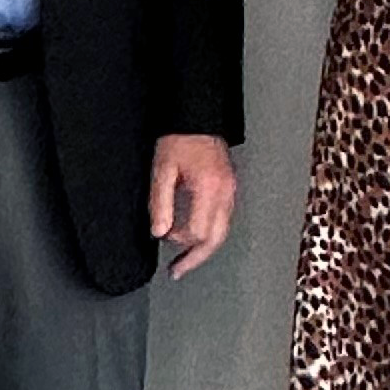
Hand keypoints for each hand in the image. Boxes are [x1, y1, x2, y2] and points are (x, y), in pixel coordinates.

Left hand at [148, 133, 237, 277]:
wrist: (199, 118)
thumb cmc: (180, 139)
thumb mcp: (162, 170)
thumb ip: (161, 204)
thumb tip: (159, 231)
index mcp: (209, 189)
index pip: (198, 232)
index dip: (179, 241)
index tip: (163, 237)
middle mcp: (225, 194)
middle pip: (215, 239)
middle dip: (195, 258)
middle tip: (177, 271)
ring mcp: (230, 192)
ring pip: (222, 233)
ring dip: (203, 248)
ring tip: (185, 260)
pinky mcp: (230, 189)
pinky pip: (223, 220)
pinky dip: (209, 233)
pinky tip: (196, 237)